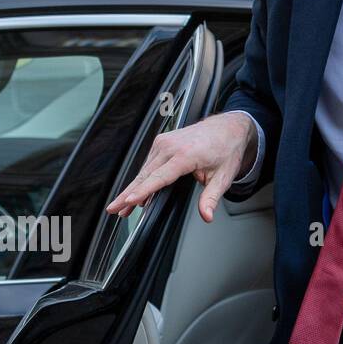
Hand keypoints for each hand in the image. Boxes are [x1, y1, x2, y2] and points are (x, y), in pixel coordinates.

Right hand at [105, 112, 256, 223]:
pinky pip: (148, 163)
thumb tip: (206, 215)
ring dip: (133, 188)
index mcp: (186, 154)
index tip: (128, 201)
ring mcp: (164, 141)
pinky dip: (142, 178)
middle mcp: (171, 145)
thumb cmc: (227, 149)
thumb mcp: (223, 177)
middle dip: (128, 194)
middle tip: (114, 210)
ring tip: (122, 207)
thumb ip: (211, 197)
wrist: (229, 127)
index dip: (143, 191)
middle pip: (145, 174)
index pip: (160, 177)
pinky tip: (136, 192)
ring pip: (144, 169)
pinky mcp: (162, 141)